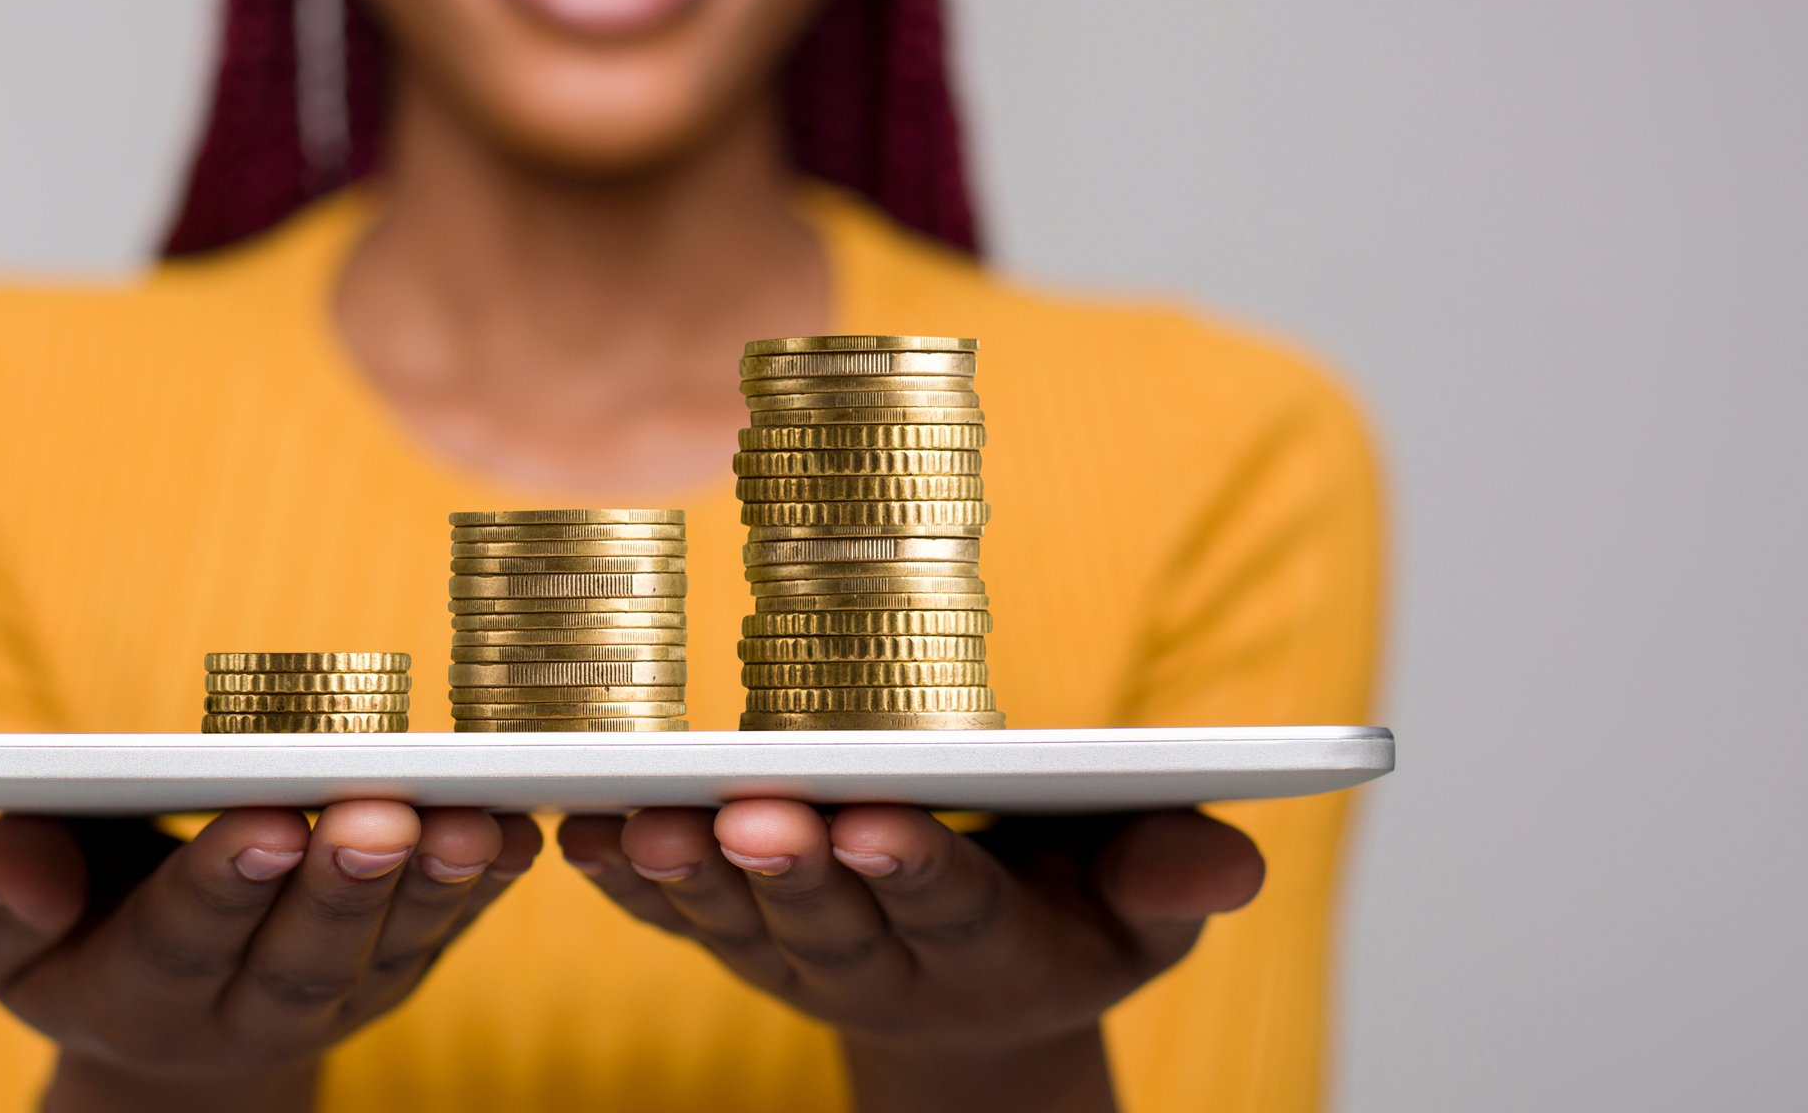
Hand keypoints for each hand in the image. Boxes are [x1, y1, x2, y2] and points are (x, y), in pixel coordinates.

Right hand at [0, 803, 541, 1110]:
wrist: (163, 1015)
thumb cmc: (75, 930)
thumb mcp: (9, 930)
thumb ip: (5, 896)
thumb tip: (21, 863)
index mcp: (138, 995)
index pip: (183, 941)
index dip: (225, 884)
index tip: (264, 822)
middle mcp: (246, 1011)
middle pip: (303, 953)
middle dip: (342, 882)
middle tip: (376, 814)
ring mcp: (336, 996)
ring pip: (391, 947)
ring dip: (434, 883)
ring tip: (467, 822)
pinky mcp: (397, 966)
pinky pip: (451, 928)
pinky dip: (489, 882)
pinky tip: (522, 829)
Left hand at [557, 803, 1263, 1112]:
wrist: (980, 995)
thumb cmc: (1073, 911)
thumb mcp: (1143, 907)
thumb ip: (1173, 879)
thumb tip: (1228, 862)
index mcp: (995, 948)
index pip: (952, 907)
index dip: (911, 868)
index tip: (874, 820)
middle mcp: (886, 963)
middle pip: (830, 917)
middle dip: (791, 865)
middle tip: (752, 814)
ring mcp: (800, 957)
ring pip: (740, 921)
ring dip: (690, 874)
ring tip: (647, 823)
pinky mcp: (738, 940)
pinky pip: (672, 917)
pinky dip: (624, 883)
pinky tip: (579, 836)